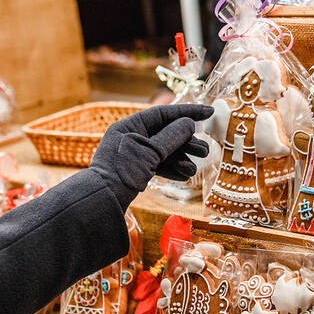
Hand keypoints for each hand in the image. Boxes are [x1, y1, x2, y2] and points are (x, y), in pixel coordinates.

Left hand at [90, 104, 213, 209]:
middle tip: (205, 151)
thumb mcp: (150, 152)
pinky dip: (171, 170)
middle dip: (187, 143)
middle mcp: (132, 138)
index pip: (164, 113)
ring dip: (181, 159)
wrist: (103, 202)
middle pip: (167, 134)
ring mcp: (134, 155)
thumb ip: (172, 137)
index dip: (188, 112)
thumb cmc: (122, 173)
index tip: (210, 112)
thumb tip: (190, 123)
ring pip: (165, 152)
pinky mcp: (136, 171)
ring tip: (193, 169)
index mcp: (130, 126)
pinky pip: (158, 165)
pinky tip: (183, 176)